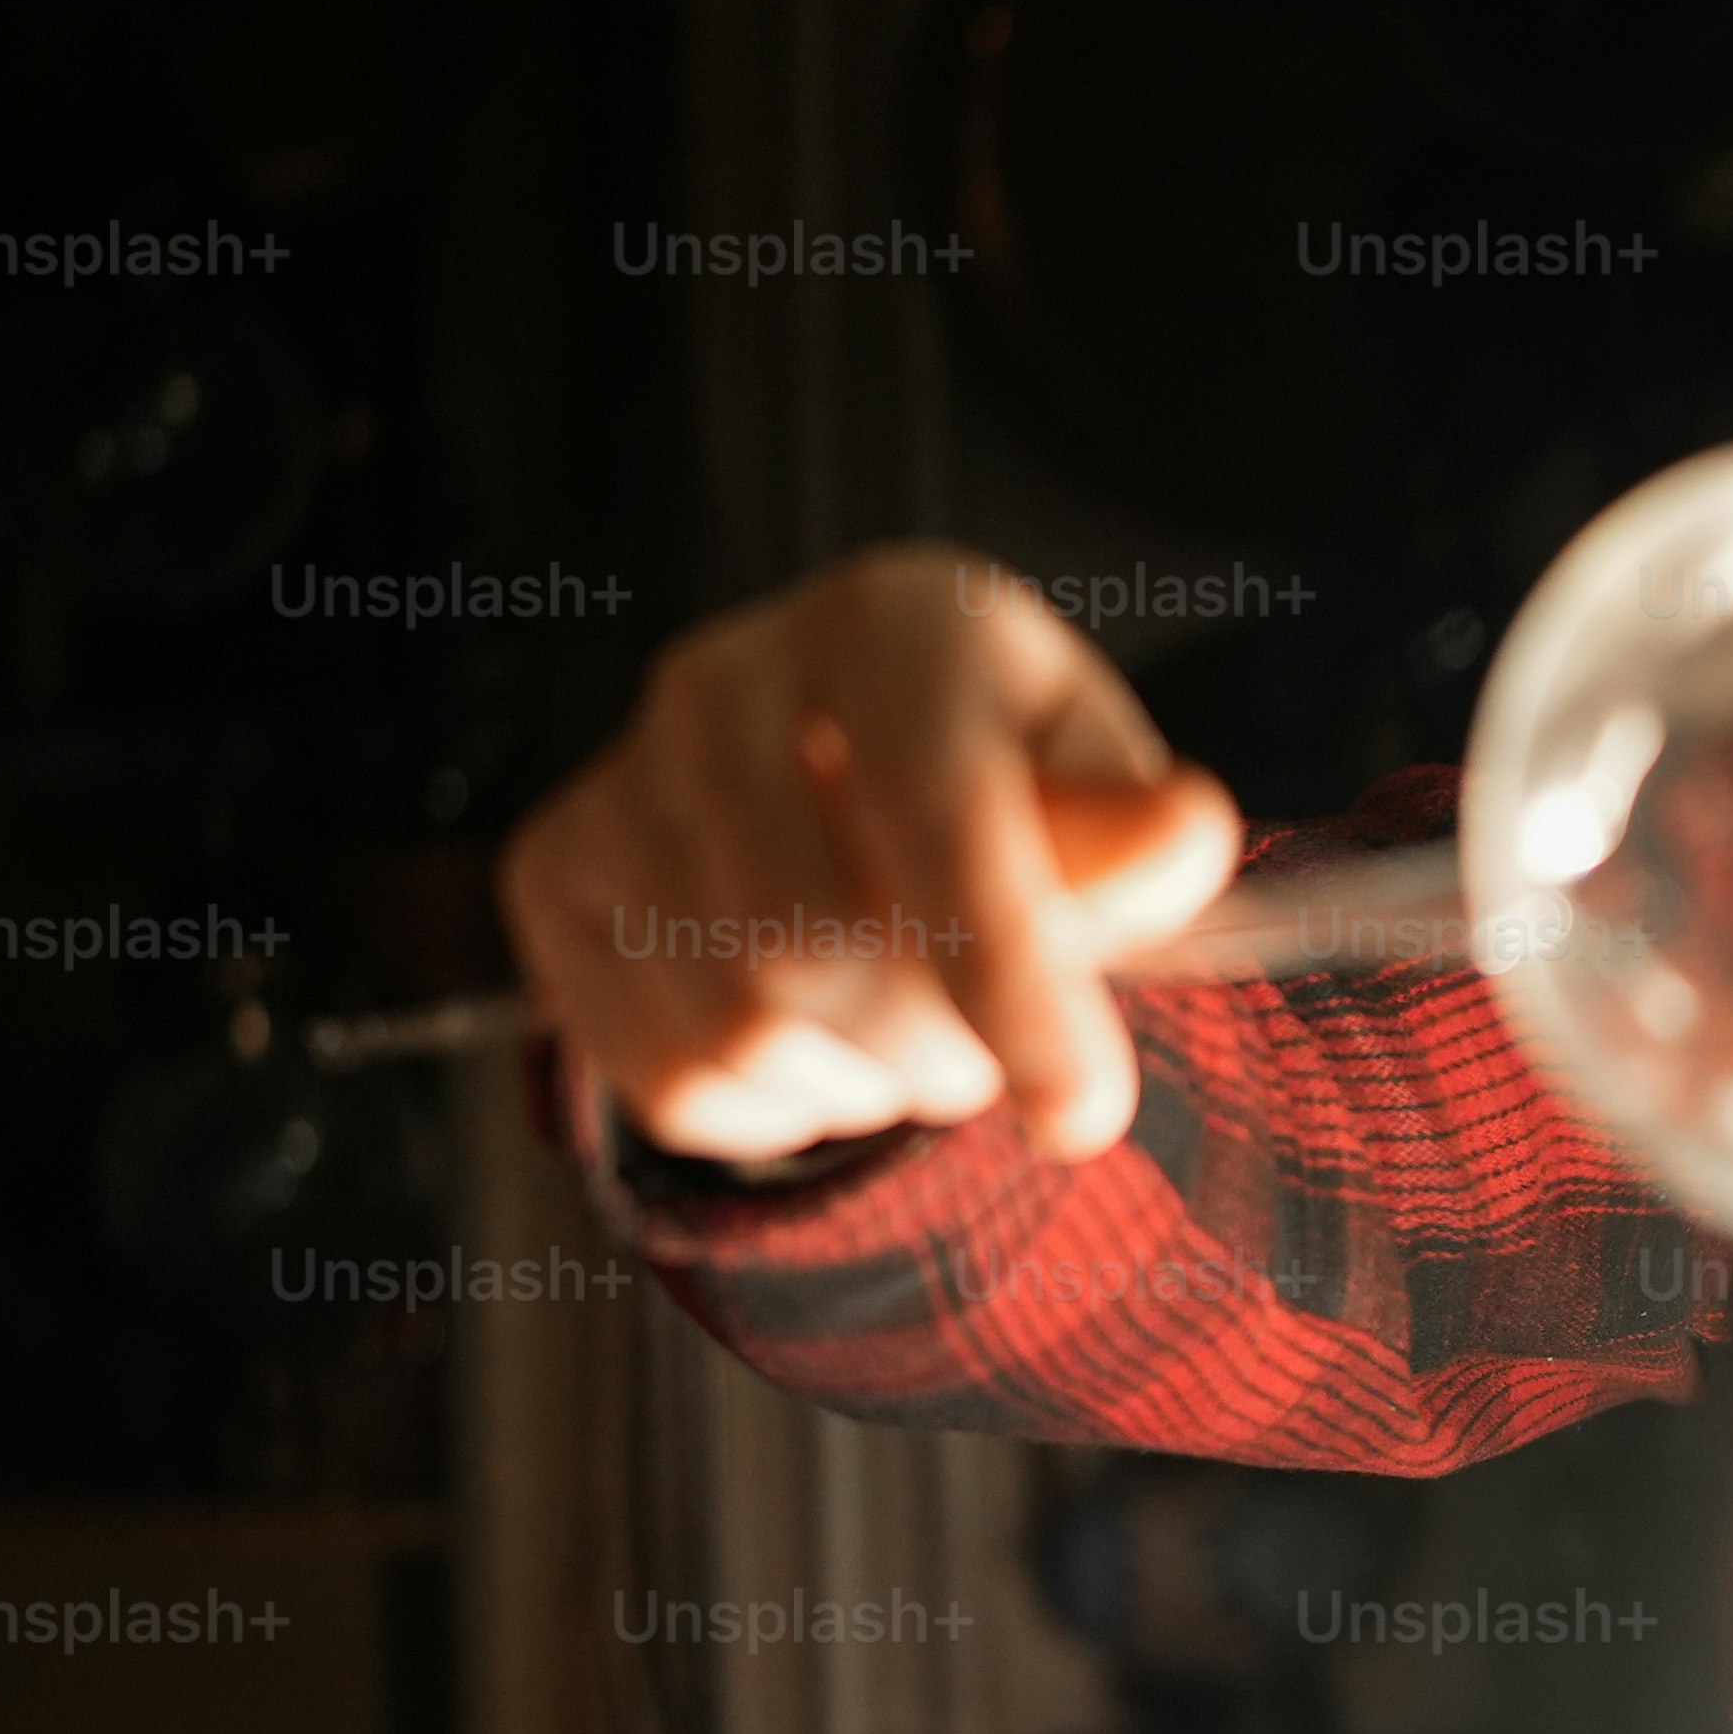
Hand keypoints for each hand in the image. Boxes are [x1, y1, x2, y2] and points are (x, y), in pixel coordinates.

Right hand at [496, 547, 1242, 1167]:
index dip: (1010, 981)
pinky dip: (776, 1109)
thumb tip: (1179, 831)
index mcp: (891, 621)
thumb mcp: (1098, 793)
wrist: (859, 778)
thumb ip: (1135, 839)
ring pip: (737, 1026)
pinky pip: (668, 1074)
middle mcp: (722, 677)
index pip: (937, 815)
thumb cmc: (1011, 784)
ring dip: (865, 1081)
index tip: (1082, 1113)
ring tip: (914, 1028)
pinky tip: (823, 1042)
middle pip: (815, 945)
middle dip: (940, 1048)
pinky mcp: (553, 874)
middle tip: (992, 1046)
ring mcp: (618, 773)